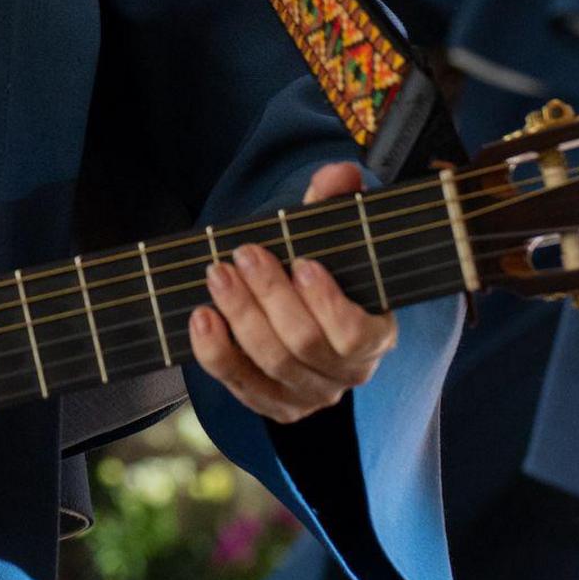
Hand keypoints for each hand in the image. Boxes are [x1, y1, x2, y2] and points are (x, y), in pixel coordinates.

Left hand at [190, 163, 398, 423]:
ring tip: (218, 275)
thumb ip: (336, 203)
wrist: (304, 309)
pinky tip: (202, 317)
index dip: (327, 303)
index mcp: (376, 334)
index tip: (303, 262)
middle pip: (303, 344)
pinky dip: (216, 353)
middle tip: (244, 255)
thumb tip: (339, 173)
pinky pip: (242, 387)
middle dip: (269, 297)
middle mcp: (348, 373)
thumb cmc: (324, 269)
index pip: (356, 334)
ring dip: (240, 316)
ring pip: (271, 364)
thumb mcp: (333, 235)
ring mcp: (311, 395)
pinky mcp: (276, 406)